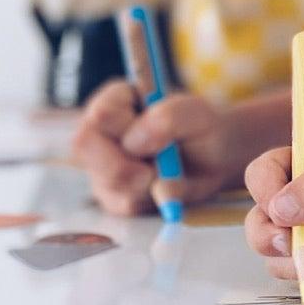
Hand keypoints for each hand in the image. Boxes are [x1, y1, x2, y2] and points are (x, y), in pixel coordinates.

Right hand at [69, 80, 233, 216]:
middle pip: (85, 146)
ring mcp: (101, 163)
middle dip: (123, 165)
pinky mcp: (112, 194)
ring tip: (168, 171)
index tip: (158, 138)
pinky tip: (164, 187)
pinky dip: (150, 201)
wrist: (218, 161)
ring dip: (144, 184)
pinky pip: (121, 205)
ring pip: (105, 181)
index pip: (101, 113)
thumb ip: (169, 118)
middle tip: (153, 171)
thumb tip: (133, 144)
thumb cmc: (203, 129)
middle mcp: (101, 130)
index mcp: (117, 99)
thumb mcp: (198, 114)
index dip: (126, 129)